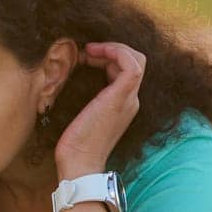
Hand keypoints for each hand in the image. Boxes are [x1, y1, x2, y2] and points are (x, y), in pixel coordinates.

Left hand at [55, 41, 144, 176]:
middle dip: (113, 49)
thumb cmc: (75, 145)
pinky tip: (94, 53)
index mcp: (123, 103)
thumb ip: (87, 97)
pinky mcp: (122, 97)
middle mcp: (131, 100)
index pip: (127, 69)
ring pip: (137, 59)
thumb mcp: (81, 115)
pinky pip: (131, 64)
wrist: (80, 164)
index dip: (109, 56)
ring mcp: (129, 98)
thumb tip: (75, 76)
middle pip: (136, 61)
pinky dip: (116, 51)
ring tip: (89, 50)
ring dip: (113, 48)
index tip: (85, 57)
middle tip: (88, 51)